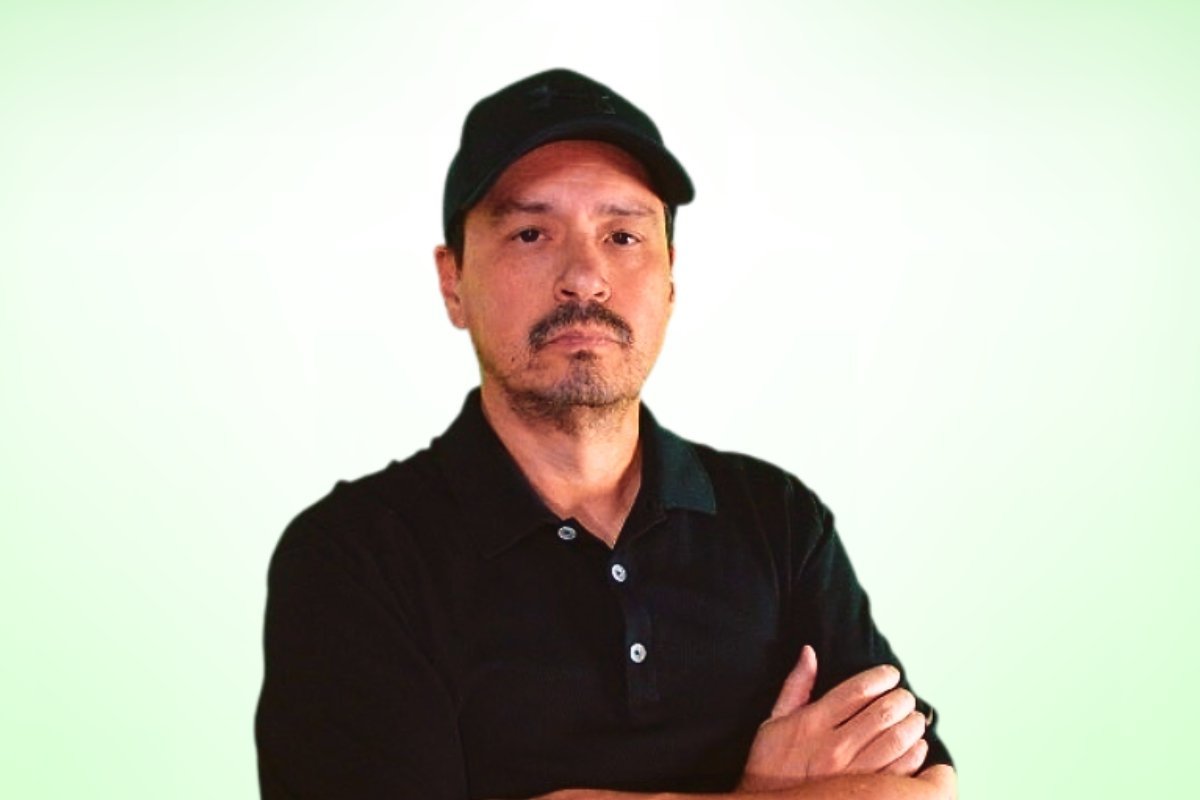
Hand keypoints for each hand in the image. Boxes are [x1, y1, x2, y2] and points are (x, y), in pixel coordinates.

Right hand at [738, 646, 929, 791]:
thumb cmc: (771, 764)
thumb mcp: (774, 720)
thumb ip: (796, 686)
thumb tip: (809, 653)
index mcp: (812, 723)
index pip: (857, 690)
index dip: (880, 677)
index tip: (891, 675)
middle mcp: (833, 746)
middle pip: (882, 712)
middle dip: (901, 699)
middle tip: (905, 697)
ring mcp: (850, 772)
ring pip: (895, 740)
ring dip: (911, 725)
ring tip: (913, 718)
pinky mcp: (862, 792)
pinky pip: (899, 771)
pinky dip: (914, 755)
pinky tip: (915, 747)